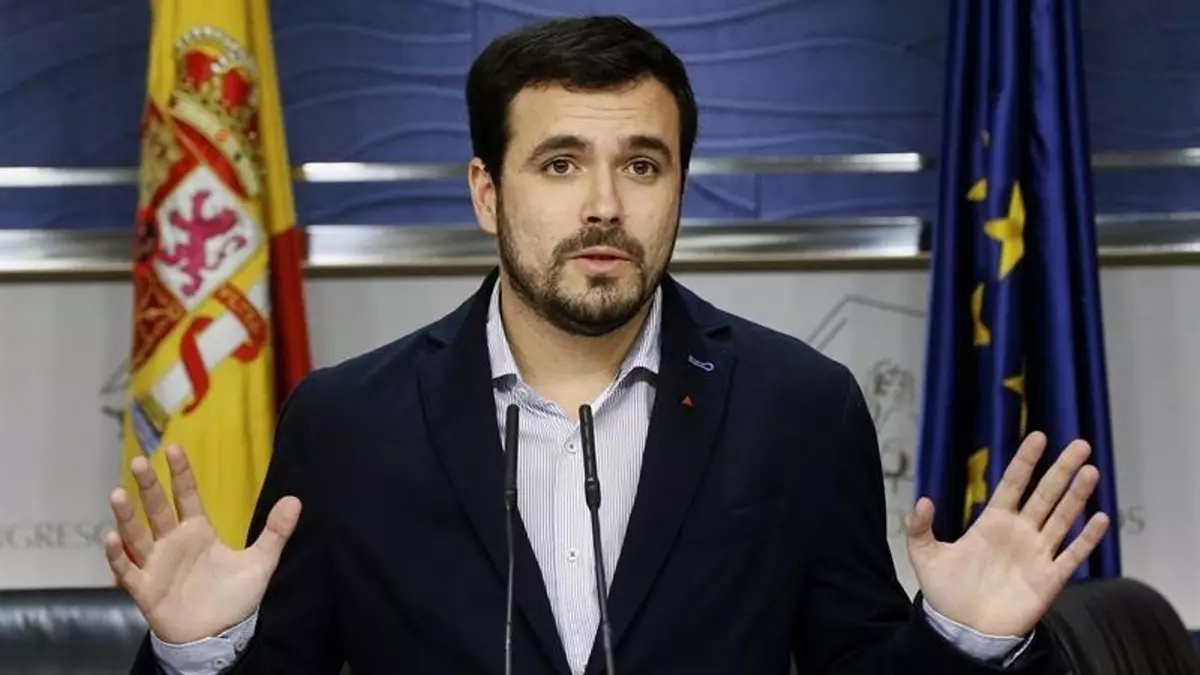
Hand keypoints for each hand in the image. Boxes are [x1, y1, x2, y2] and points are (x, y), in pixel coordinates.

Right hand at [104, 445, 301, 643]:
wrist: (219, 635)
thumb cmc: (234, 598)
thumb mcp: (261, 562)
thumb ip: (275, 532)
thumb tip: (295, 500)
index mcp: (197, 531)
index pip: (187, 496)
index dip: (180, 474)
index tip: (173, 448)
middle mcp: (173, 543)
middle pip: (157, 509)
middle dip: (148, 486)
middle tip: (140, 461)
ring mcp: (156, 564)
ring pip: (136, 536)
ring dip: (126, 516)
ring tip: (118, 494)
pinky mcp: (145, 589)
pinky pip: (126, 570)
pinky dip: (116, 556)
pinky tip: (109, 539)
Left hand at [906, 431, 1110, 636]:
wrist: (963, 630)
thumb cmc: (947, 592)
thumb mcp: (925, 556)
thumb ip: (920, 528)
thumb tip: (922, 500)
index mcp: (992, 522)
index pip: (1013, 484)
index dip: (1025, 461)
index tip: (1038, 436)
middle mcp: (1019, 532)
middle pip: (1045, 494)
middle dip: (1062, 470)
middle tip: (1080, 444)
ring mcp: (1037, 554)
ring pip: (1062, 518)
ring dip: (1078, 496)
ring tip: (1090, 471)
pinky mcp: (1049, 579)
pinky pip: (1072, 555)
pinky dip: (1087, 538)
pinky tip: (1100, 518)